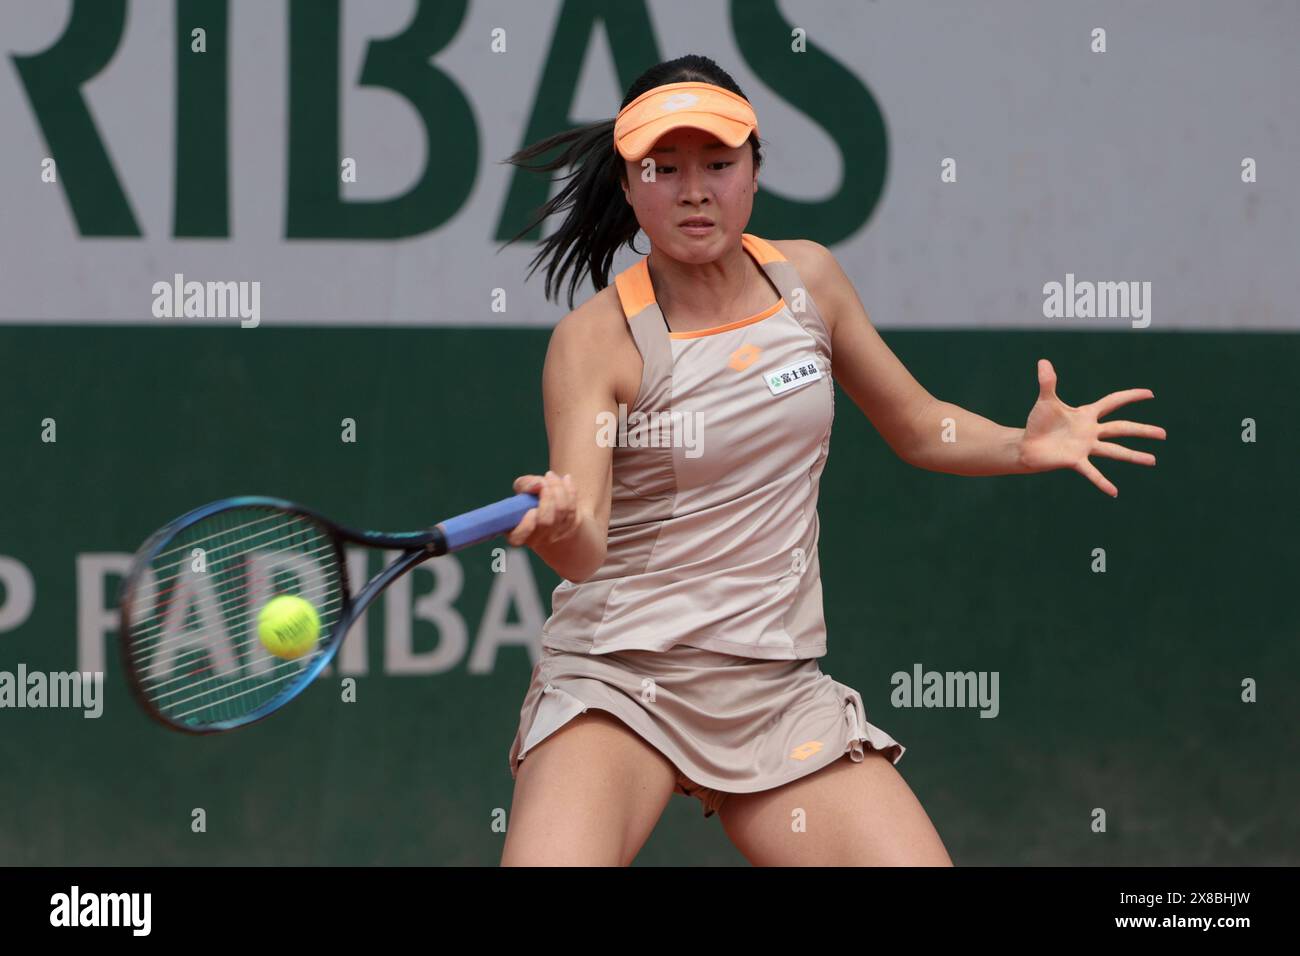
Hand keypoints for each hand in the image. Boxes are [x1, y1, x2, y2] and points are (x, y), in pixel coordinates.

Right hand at [507, 470, 579, 546]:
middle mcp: (537, 539)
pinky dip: (570, 490)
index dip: (526, 525)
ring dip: (558, 488)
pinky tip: (566, 479)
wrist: (552, 503)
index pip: (518, 537)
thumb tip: (538, 484)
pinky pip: (573, 508)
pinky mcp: (572, 528)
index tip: (531, 510)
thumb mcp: (522, 490)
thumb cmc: (530, 499)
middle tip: (543, 482)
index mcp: (518, 534)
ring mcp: (556, 535)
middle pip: (546, 522)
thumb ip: (524, 485)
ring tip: (551, 476)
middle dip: (546, 498)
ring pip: (562, 512)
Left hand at [1018, 359, 1166, 496]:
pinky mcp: (1075, 461)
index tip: (1150, 394)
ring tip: (1153, 461)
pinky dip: (1102, 482)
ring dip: (1133, 456)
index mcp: (1086, 415)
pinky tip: (1114, 492)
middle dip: (1142, 430)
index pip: (1113, 402)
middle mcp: (1090, 431)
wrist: (1027, 445)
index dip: (1130, 396)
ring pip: (1114, 450)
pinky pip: (1092, 472)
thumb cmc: (1038, 423)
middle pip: (1121, 428)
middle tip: (1164, 434)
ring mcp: (1085, 447)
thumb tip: (1043, 360)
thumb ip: (1047, 381)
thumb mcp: (1045, 401)